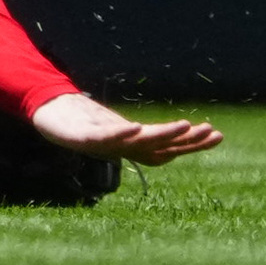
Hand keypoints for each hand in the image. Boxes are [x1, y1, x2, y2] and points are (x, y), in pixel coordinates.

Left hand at [28, 93, 221, 166]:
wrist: (48, 115)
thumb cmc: (84, 123)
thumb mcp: (117, 125)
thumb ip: (141, 132)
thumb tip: (171, 132)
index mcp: (132, 146)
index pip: (168, 148)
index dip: (192, 144)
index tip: (217, 134)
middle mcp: (121, 148)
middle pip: (159, 147)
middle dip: (186, 141)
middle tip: (213, 132)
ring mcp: (102, 144)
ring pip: (137, 143)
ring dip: (162, 135)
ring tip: (186, 125)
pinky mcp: (80, 138)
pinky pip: (102, 138)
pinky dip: (120, 134)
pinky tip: (135, 128)